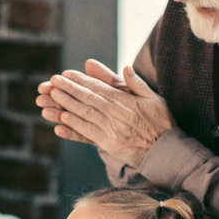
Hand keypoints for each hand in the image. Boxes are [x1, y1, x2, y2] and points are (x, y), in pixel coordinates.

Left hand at [38, 61, 173, 166]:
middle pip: (89, 98)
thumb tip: (126, 67)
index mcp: (126, 101)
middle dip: (69, 89)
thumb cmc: (161, 122)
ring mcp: (112, 129)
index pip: (99, 88)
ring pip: (86, 113)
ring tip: (52, 96)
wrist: (166, 150)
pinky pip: (88, 132)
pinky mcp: (109, 143)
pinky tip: (62, 118)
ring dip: (67, 104)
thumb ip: (138, 84)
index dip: (81, 80)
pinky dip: (75, 125)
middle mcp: (117, 113)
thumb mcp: (154, 98)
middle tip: (52, 81)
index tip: (66, 74)